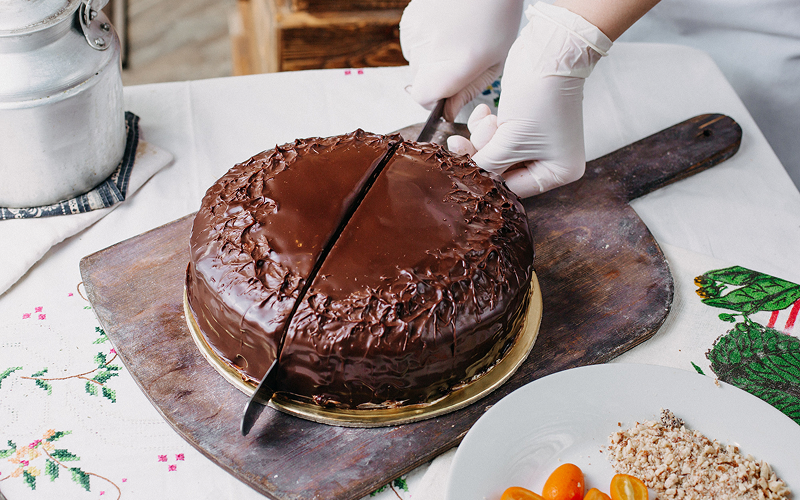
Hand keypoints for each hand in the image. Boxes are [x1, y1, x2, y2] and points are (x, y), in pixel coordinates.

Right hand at [399, 0, 522, 120]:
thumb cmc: (499, 18)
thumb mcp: (495, 61)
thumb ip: (469, 91)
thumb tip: (448, 112)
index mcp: (456, 65)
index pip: (423, 98)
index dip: (434, 100)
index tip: (447, 95)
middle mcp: (431, 49)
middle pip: (418, 82)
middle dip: (434, 81)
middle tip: (457, 64)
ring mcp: (417, 32)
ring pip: (413, 63)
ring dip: (429, 61)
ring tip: (453, 43)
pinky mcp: (410, 18)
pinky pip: (410, 44)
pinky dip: (423, 44)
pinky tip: (443, 31)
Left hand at [448, 2, 611, 197]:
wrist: (548, 53)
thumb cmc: (539, 98)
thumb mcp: (510, 141)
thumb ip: (487, 164)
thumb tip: (468, 176)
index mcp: (558, 171)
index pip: (513, 188)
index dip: (487, 179)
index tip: (463, 169)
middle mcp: (550, 160)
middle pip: (502, 170)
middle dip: (482, 154)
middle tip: (457, 143)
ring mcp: (536, 141)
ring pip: (495, 152)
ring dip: (483, 137)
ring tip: (489, 120)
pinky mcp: (522, 124)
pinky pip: (496, 135)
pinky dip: (486, 125)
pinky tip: (486, 112)